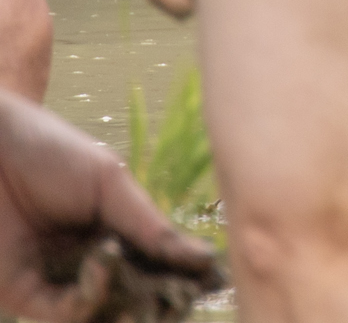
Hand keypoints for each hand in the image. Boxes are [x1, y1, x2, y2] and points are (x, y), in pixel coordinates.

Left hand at [0, 88, 218, 315]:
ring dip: (126, 310)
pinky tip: (101, 268)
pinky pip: (63, 310)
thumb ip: (149, 226)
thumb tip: (203, 258)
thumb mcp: (111, 184)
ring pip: (101, 312)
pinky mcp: (24, 293)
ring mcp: (58, 279)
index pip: (157, 267)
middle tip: (179, 302)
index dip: (182, 278)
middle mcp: (91, 262)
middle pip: (132, 297)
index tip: (209, 283)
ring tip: (143, 299)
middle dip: (157, 304)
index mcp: (117, 234)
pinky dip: (88, 298)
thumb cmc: (52, 153)